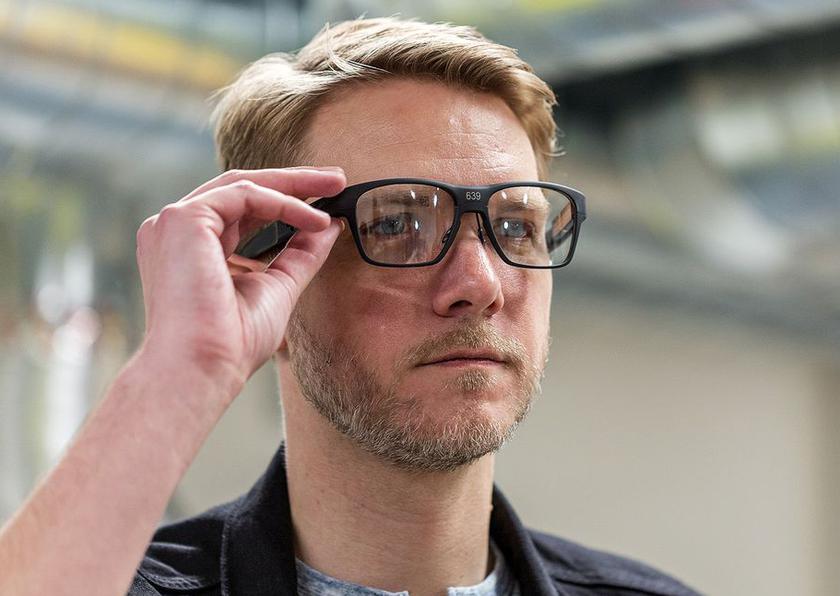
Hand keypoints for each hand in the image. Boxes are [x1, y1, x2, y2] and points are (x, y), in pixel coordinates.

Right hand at [135, 166, 345, 390]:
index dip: (285, 200)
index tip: (327, 200)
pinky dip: (284, 203)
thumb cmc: (232, 343)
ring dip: (294, 184)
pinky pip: (244, 195)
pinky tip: (315, 219)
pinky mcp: (181, 219)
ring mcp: (173, 223)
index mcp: (192, 248)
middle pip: (242, 189)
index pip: (242, 210)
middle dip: (294, 181)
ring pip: (242, 184)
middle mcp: (176, 231)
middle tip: (337, 179)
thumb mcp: (277, 287)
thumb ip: (300, 254)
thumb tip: (330, 226)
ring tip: (336, 187)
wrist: (202, 368)